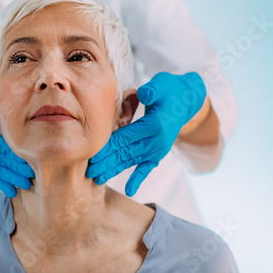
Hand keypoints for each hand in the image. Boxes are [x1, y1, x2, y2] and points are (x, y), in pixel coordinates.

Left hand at [86, 72, 205, 195]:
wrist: (187, 101)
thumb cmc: (169, 90)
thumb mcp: (161, 85)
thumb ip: (152, 90)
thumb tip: (142, 93)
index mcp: (154, 126)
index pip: (125, 138)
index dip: (107, 147)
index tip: (91, 155)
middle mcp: (157, 141)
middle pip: (125, 153)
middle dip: (106, 163)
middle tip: (88, 172)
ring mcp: (158, 149)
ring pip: (130, 161)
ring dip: (114, 171)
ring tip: (98, 179)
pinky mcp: (158, 153)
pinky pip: (146, 168)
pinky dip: (138, 179)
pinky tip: (129, 191)